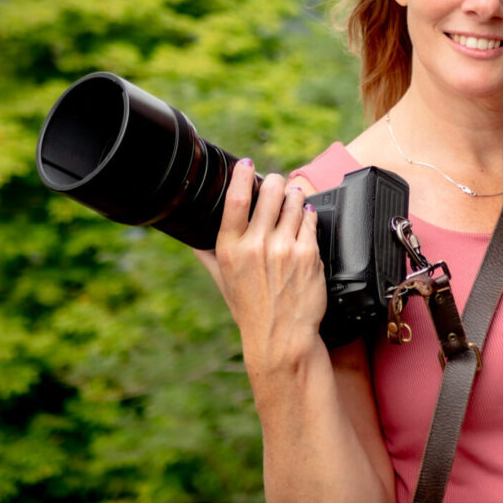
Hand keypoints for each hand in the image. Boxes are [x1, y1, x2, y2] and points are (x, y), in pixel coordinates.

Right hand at [194, 159, 326, 367]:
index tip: (247, 164)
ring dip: (294, 194)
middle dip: (275, 182)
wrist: (282, 338)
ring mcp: (284, 249)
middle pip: (269, 192)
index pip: (236, 199)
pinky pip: (310, 220)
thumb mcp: (222, 281)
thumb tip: (192, 236)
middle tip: (276, 183)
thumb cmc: (251, 310)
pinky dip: (308, 213)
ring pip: (293, 202)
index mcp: (230, 249)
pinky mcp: (308, 254)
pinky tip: (304, 215)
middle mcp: (256, 246)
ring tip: (292, 195)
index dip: (242, 175)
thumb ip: (208, 255)